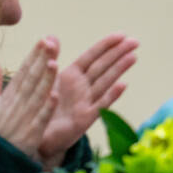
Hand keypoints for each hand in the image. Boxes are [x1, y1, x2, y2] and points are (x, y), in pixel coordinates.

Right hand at [0, 37, 58, 159]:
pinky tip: (54, 96)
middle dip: (41, 60)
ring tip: (54, 63)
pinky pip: (39, 120)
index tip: (43, 40)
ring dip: (45, 80)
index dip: (34, 55)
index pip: (23, 71)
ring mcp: (24, 119)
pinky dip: (46, 108)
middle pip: (31, 79)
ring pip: (37, 96)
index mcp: (7, 96)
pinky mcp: (30, 135)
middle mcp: (16, 105)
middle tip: (51, 42)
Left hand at [38, 33, 138, 167]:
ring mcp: (85, 102)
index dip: (106, 45)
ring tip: (133, 57)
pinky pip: (100, 105)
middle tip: (135, 42)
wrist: (37, 137)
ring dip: (119, 69)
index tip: (122, 35)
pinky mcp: (85, 119)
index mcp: (71, 76)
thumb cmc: (42, 108)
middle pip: (103, 67)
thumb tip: (50, 36)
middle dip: (118, 53)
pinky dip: (111, 95)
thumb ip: (49, 58)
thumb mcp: (43, 80)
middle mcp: (81, 87)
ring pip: (105, 82)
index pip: (92, 57)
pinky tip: (123, 85)